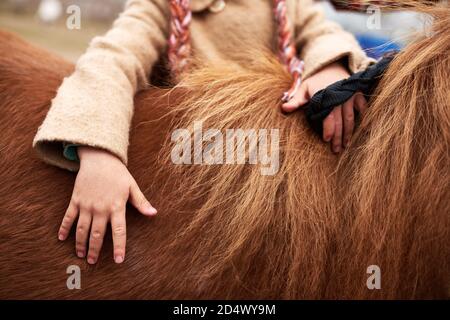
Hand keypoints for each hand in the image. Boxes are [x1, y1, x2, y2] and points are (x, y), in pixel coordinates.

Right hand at [57, 146, 156, 263]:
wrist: (99, 158)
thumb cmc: (118, 173)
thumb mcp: (132, 186)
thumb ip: (141, 202)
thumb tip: (154, 213)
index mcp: (116, 206)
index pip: (119, 231)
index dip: (119, 246)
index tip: (118, 260)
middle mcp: (100, 208)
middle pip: (97, 234)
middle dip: (95, 250)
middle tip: (93, 262)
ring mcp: (86, 205)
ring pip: (82, 229)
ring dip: (80, 243)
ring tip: (81, 255)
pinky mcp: (76, 200)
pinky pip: (68, 217)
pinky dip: (64, 228)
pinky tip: (61, 238)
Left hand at [281, 61, 367, 152]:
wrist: (331, 66)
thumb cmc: (315, 81)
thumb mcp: (303, 89)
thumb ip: (295, 100)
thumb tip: (283, 109)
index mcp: (325, 97)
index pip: (328, 117)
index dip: (328, 129)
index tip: (326, 140)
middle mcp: (339, 97)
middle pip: (340, 121)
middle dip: (338, 137)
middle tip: (336, 150)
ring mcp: (349, 95)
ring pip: (350, 118)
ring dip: (349, 132)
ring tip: (346, 145)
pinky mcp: (357, 93)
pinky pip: (362, 106)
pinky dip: (362, 117)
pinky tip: (361, 129)